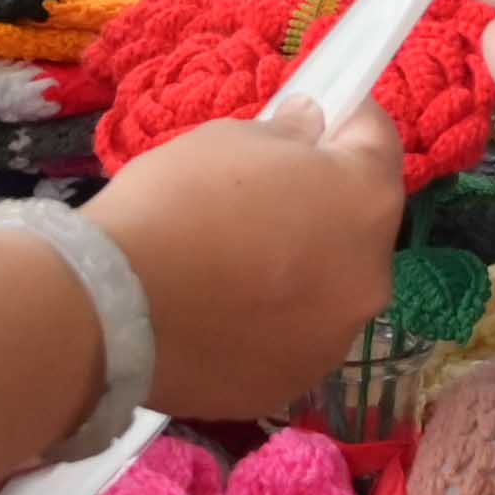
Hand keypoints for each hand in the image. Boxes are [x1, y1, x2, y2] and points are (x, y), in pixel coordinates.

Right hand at [82, 101, 409, 419]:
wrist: (114, 309)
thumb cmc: (178, 202)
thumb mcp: (230, 139)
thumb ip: (288, 135)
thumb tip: (310, 132)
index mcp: (367, 201)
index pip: (379, 141)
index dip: (347, 120)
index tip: (319, 112)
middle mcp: (371, 276)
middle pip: (358, 224)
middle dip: (324, 203)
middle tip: (265, 195)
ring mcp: (335, 339)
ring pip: (329, 288)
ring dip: (302, 269)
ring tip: (235, 264)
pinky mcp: (293, 382)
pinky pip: (292, 336)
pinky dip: (270, 321)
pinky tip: (220, 311)